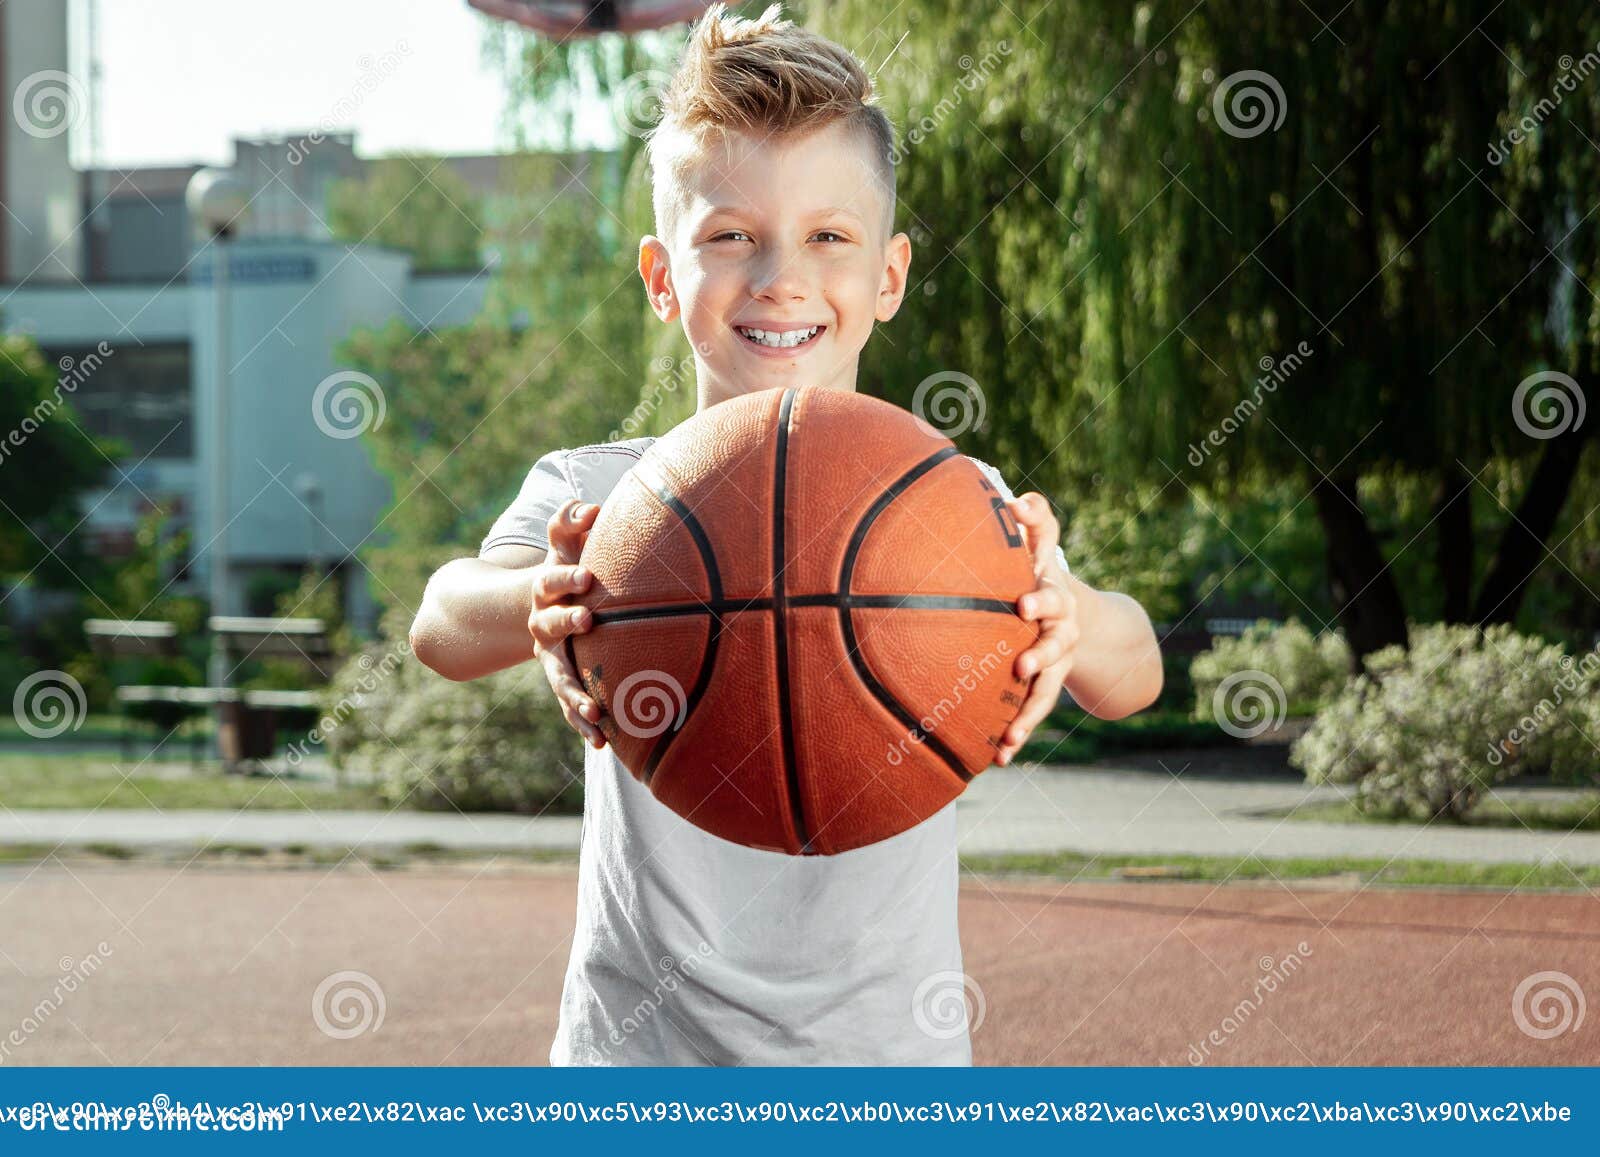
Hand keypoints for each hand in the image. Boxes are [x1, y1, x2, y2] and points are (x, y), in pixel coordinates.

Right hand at [529, 498, 605, 748]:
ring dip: (575, 695)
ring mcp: (551, 659)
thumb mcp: (566, 542)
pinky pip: (571, 705)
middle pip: (550, 626)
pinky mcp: (564, 682)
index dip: (565, 576)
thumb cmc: (568, 566)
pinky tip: (604, 742)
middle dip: (567, 623)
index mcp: (544, 590)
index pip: (551, 580)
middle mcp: (542, 626)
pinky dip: (584, 724)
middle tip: (588, 621)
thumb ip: (572, 521)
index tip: (588, 575)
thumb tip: (591, 507)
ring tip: (596, 711)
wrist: (548, 604)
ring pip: (560, 678)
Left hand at [996, 492, 1079, 765]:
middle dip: (1040, 654)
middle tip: (1021, 665)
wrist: (1082, 616)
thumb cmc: (1044, 570)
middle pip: (1054, 643)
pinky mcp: (1046, 686)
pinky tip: (1000, 756)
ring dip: (1029, 710)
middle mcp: (1061, 630)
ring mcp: (1056, 662)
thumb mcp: (1044, 542)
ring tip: (1011, 734)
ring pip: (1046, 687)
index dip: (1041, 598)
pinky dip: (1018, 732)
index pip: (1052, 592)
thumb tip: (1017, 500)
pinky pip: (1034, 711)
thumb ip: (1035, 518)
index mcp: (1056, 594)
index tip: (1022, 605)